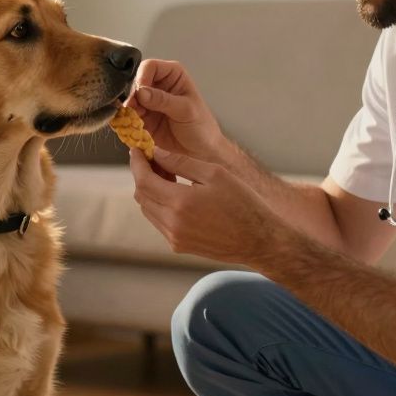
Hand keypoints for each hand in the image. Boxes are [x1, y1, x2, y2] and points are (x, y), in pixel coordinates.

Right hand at [127, 59, 227, 165]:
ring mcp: (149, 103)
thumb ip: (164, 100)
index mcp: (172, 75)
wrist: (202, 151)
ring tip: (134, 119)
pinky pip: (129, 117)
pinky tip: (131, 126)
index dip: (142, 77)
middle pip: (136, 83)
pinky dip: (126, 121)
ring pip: (130, 100)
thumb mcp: (186, 110)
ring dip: (129, 110)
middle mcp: (158, 86)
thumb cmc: (201, 126)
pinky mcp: (143, 119)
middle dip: (133, 96)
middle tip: (133, 108)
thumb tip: (141, 92)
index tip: (140, 91)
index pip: (150, 67)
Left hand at [128, 146, 287, 266]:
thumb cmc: (243, 203)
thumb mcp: (215, 174)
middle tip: (154, 159)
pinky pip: (159, 222)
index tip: (136, 150)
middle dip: (143, 175)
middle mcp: (172, 224)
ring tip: (168, 175)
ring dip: (151, 191)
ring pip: (148, 209)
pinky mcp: (179, 246)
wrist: (258, 240)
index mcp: (180, 203)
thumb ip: (181, 162)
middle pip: (141, 195)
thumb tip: (157, 153)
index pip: (143, 180)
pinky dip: (160, 205)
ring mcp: (174, 238)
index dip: (137, 163)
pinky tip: (176, 195)